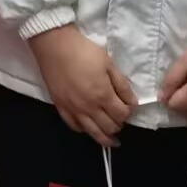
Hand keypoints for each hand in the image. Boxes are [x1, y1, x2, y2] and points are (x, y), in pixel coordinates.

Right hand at [29, 24, 136, 148]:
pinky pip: (74, 126)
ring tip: (112, 140)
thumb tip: (132, 102)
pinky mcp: (60, 107)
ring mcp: (73, 109)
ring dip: (105, 138)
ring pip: (92, 133)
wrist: (54, 46)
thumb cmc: (83, 51)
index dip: (129, 113)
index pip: (122, 114)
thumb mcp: (108, 63)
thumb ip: (122, 85)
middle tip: (120, 119)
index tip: (128, 107)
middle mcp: (88, 107)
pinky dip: (84, 130)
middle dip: (118, 125)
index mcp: (102, 95)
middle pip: (109, 127)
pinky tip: (89, 128)